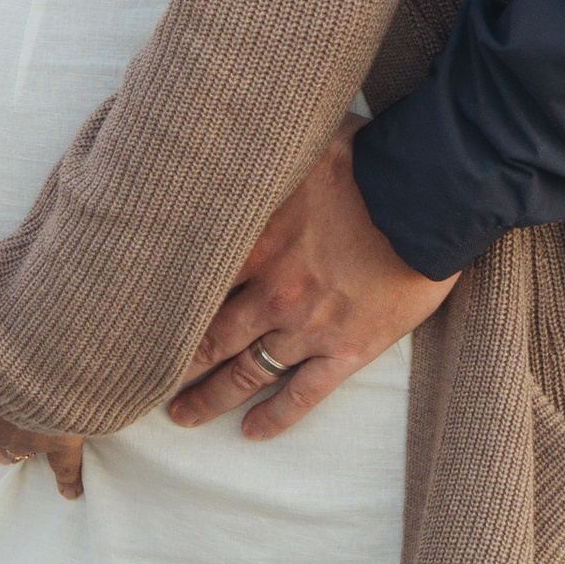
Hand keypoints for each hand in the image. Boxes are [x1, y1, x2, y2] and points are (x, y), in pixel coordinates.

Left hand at [164, 121, 454, 440]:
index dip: (161, 303)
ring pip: (246, 372)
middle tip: (143, 380)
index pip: (192, 282)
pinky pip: (303, 395)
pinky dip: (275, 417)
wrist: (430, 194)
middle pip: (208, 337)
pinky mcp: (348, 350)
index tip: (134, 319)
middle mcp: (273, 291)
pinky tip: (252, 432)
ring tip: (182, 416)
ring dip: (210, 398)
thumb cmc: (370, 159)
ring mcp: (308, 326)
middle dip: (174, 362)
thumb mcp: (304, 143)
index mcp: (257, 239)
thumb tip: (234, 131)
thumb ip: (266, 155)